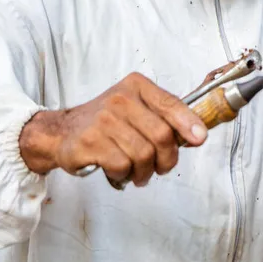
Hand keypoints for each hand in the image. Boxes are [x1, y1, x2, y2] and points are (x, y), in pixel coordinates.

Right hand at [19, 73, 207, 186]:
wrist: (62, 131)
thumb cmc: (107, 121)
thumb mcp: (136, 106)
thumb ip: (163, 116)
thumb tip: (197, 133)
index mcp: (137, 86)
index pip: (170, 104)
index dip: (189, 123)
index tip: (200, 138)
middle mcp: (121, 99)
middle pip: (161, 135)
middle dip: (168, 158)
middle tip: (163, 167)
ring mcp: (104, 120)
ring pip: (144, 154)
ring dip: (146, 171)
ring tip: (139, 173)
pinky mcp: (90, 142)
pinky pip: (122, 165)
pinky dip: (125, 175)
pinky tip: (120, 171)